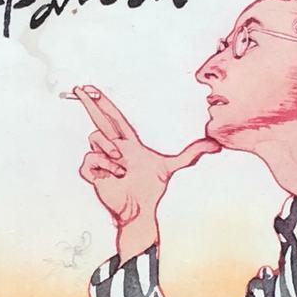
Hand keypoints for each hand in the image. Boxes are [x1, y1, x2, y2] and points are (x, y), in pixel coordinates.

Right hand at [68, 85, 218, 253]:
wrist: (139, 208)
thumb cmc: (152, 188)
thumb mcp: (172, 166)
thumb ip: (193, 153)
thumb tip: (217, 145)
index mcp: (127, 142)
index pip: (113, 117)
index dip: (102, 102)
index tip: (90, 88)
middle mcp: (112, 146)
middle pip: (98, 119)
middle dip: (89, 103)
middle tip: (79, 88)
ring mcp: (100, 158)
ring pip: (96, 139)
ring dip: (111, 154)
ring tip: (122, 169)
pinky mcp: (91, 171)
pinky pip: (91, 159)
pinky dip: (103, 167)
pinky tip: (113, 177)